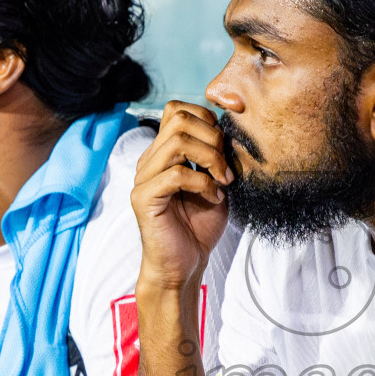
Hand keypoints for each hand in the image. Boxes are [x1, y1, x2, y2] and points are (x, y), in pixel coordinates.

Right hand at [131, 101, 233, 291]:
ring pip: (178, 142)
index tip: (228, 145)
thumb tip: (231, 132)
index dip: (208, 118)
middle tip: (226, 167)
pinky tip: (214, 198)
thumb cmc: (199, 227)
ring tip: (223, 182)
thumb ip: (217, 156)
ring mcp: (143, 178)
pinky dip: (203, 184)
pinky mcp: (143, 198)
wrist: (185, 265)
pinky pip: (176, 174)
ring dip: (210, 159)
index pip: (178, 110)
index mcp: (163, 153)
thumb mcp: (216, 183)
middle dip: (212, 137)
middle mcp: (150, 160)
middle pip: (178, 117)